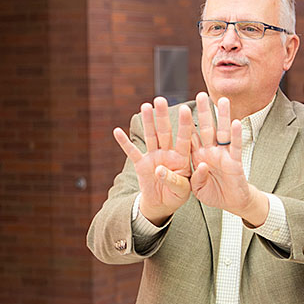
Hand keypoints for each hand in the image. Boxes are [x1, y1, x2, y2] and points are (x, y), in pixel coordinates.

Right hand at [113, 97, 193, 224]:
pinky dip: (124, 142)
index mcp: (182, 157)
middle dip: (162, 116)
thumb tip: (159, 170)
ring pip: (151, 136)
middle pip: (165, 131)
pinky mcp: (141, 164)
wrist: (163, 204)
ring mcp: (154, 156)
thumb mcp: (182, 191)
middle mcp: (168, 153)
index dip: (184, 124)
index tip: (185, 108)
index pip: (185, 138)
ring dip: (147, 122)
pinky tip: (117, 131)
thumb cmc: (177, 195)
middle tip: (160, 99)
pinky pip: (132, 152)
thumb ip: (174, 180)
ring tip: (145, 106)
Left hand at [188, 93, 266, 225]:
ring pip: (222, 132)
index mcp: (197, 156)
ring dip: (222, 116)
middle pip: (206, 128)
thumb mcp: (197, 188)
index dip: (185, 123)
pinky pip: (236, 146)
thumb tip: (201, 166)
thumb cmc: (212, 193)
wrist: (230, 203)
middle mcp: (210, 151)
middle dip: (203, 112)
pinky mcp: (235, 161)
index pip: (190, 136)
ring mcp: (223, 155)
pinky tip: (236, 122)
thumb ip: (195, 178)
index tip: (179, 107)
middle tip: (201, 94)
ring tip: (223, 101)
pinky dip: (236, 135)